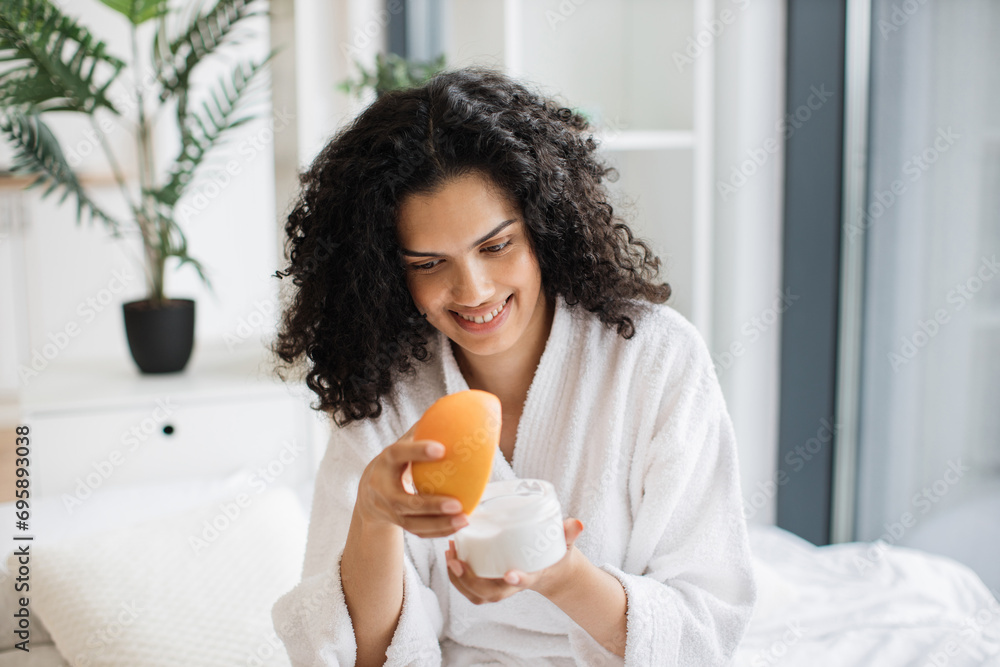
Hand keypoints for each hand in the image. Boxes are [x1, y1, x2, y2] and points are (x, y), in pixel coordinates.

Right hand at [354, 421, 469, 538]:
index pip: (399, 454)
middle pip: (404, 501)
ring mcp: (388, 510)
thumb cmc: (395, 463)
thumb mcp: (401, 445)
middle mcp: (382, 488)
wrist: (368, 495)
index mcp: (385, 461)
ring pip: (412, 524)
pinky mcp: (397, 525)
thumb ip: (421, 430)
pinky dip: (439, 531)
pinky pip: (418, 532)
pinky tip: (459, 524)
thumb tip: (450, 406)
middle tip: (457, 503)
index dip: (418, 451)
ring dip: (440, 524)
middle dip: (431, 504)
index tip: (442, 448)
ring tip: (465, 518)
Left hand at [445, 518, 584, 603]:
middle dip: (470, 580)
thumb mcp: (564, 544)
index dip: (518, 579)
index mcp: (534, 576)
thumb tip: (577, 523)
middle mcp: (514, 586)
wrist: (551, 571)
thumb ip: (568, 534)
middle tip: (456, 559)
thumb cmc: (555, 554)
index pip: (526, 581)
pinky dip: (457, 579)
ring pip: (477, 595)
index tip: (510, 573)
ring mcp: (501, 588)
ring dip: (458, 580)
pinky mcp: (490, 585)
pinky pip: (470, 591)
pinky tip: (450, 556)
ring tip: (450, 554)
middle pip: (491, 593)